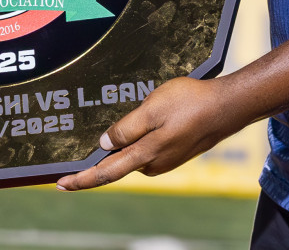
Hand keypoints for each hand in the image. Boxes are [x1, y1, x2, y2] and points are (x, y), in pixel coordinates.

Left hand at [55, 76, 249, 190]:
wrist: (227, 107)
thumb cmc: (191, 104)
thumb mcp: (152, 109)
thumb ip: (126, 129)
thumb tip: (104, 144)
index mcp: (145, 155)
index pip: (106, 172)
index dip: (81, 179)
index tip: (61, 184)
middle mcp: (153, 163)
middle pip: (117, 164)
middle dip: (97, 161)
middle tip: (73, 160)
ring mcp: (165, 159)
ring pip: (133, 154)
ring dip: (119, 148)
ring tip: (113, 132)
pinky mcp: (173, 151)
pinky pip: (146, 149)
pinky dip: (135, 142)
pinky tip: (138, 128)